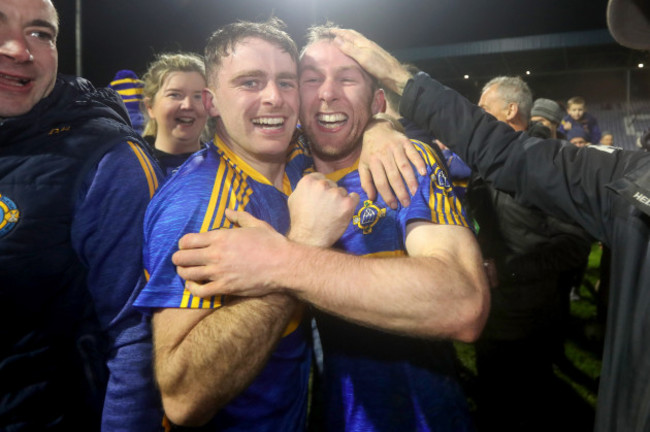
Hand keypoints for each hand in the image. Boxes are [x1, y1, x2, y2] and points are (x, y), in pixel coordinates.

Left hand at [173, 210, 287, 297]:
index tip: (185, 246)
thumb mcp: (256, 224)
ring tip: (185, 272)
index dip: (182, 243)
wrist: (284, 265)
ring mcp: (219, 272)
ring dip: (183, 273)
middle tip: (180, 260)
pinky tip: (193, 286)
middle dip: (178, 258)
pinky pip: (200, 291)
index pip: (188, 240)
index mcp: (221, 237)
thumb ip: (239, 216)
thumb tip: (227, 211)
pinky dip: (192, 289)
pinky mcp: (225, 288)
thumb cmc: (272, 243)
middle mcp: (216, 254)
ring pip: (187, 274)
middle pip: (182, 257)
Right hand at [288, 173, 358, 246]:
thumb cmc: (300, 221)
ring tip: (332, 213)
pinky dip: (351, 203)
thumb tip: (311, 182)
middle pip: (332, 184)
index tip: (320, 197)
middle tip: (326, 208)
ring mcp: (336, 194)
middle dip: (330, 194)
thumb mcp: (293, 199)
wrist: (309, 239)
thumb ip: (303, 188)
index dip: (321, 188)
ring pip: (343, 191)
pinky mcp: (347, 203)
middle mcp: (322, 184)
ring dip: (340, 200)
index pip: (320, 177)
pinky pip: (355, 197)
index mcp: (308, 181)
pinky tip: (344, 211)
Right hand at [332, 28, 411, 93]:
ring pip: (356, 42)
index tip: (329, 31)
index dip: (338, 32)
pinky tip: (352, 54)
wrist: (395, 76)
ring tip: (340, 42)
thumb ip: (350, 48)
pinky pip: (359, 50)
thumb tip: (336, 39)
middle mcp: (368, 45)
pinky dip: (352, 48)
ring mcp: (371, 51)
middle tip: (333, 34)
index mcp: (364, 43)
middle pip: (353, 36)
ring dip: (348, 40)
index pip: (349, 34)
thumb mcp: (363, 57)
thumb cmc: (380, 67)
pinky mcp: (373, 58)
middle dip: (343, 34)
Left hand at [360, 120, 425, 207]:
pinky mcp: (405, 142)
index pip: (380, 182)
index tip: (393, 205)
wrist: (376, 129)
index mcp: (372, 162)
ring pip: (404, 166)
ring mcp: (395, 148)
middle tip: (407, 203)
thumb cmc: (370, 152)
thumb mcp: (363, 166)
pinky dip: (419, 162)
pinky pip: (413, 153)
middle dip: (400, 191)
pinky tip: (423, 173)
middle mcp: (384, 155)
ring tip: (415, 192)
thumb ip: (366, 182)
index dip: (387, 195)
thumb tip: (372, 198)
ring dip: (411, 180)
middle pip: (393, 176)